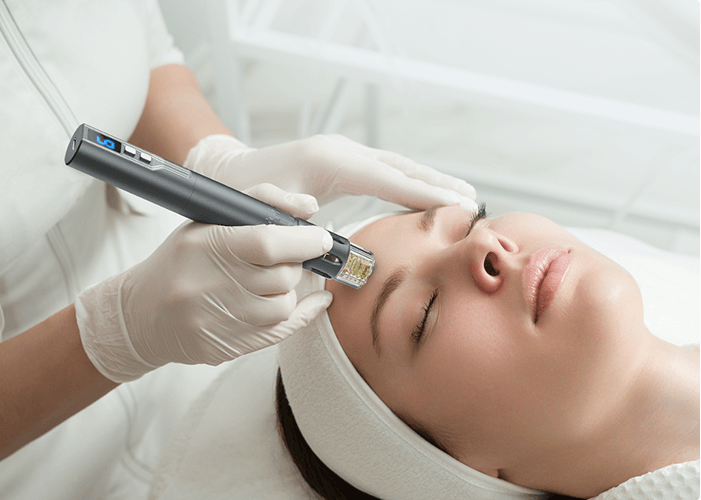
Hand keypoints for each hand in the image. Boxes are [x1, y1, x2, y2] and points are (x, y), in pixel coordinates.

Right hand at [74, 184, 332, 382]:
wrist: (140, 314)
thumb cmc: (181, 260)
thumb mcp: (209, 220)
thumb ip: (261, 202)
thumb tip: (310, 208)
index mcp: (205, 246)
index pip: (268, 242)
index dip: (304, 240)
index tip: (320, 236)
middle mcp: (208, 285)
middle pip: (282, 276)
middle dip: (296, 264)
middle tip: (289, 258)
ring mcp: (216, 321)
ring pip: (283, 305)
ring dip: (289, 290)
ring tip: (275, 280)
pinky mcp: (225, 347)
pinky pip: (280, 332)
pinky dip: (303, 314)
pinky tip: (314, 302)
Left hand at [184, 134, 477, 210]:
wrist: (228, 173)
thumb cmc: (242, 197)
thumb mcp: (263, 211)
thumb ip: (291, 220)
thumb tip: (320, 227)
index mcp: (327, 162)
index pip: (386, 178)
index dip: (423, 193)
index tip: (455, 205)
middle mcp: (340, 151)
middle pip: (399, 167)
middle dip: (435, 183)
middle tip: (469, 199)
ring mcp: (342, 153)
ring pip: (395, 166)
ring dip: (427, 180)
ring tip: (458, 194)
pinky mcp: (341, 162)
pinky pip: (383, 171)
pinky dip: (408, 182)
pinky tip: (423, 194)